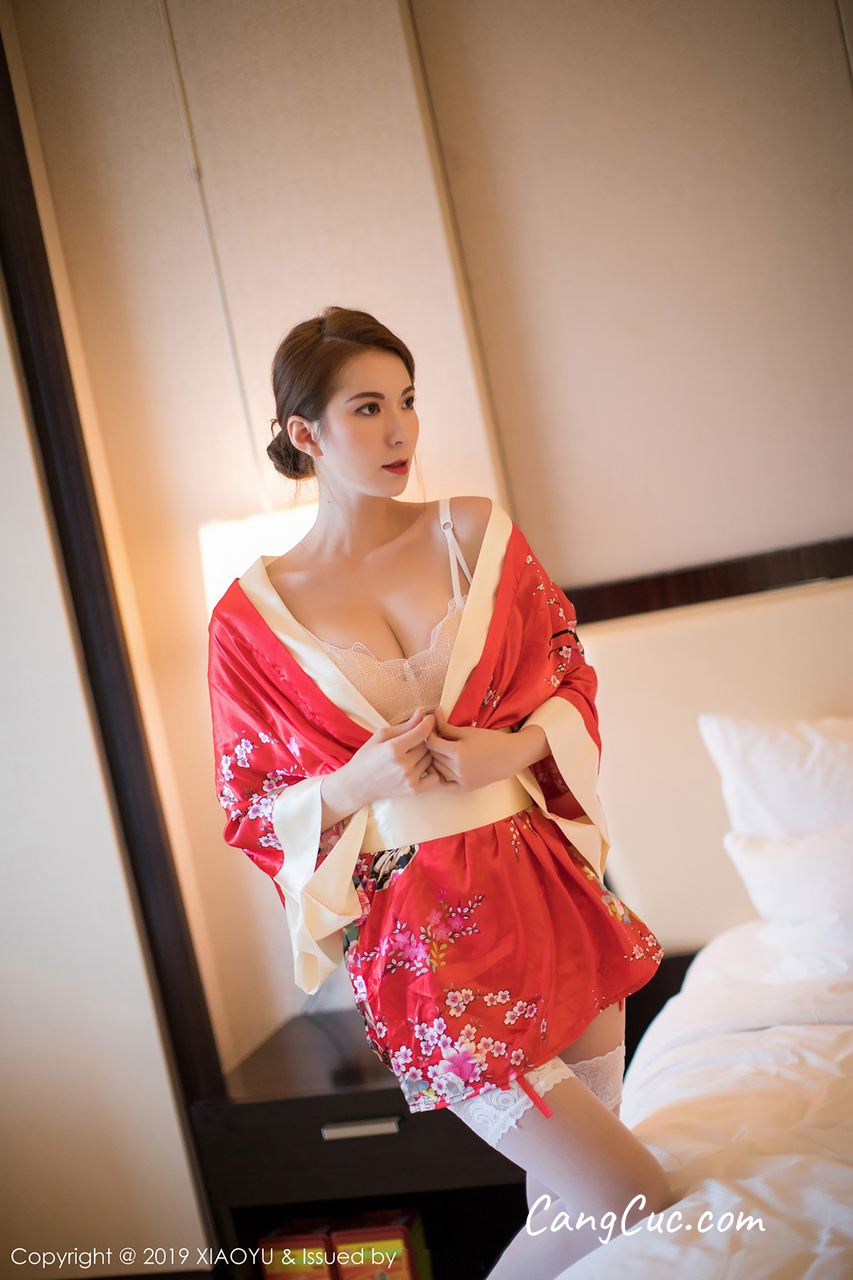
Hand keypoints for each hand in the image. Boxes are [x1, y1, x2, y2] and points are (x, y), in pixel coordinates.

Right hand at [321, 709, 440, 824]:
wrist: (357, 785)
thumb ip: (403, 726)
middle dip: (424, 739)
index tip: (429, 719)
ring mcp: (409, 779)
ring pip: (431, 759)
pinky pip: (434, 777)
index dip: (428, 723)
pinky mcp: (413, 790)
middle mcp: (403, 764)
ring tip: (414, 753)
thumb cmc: (366, 757)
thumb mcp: (380, 736)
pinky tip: (422, 766)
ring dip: (426, 754)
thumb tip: (421, 714)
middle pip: (427, 745)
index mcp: (394, 748)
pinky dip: (432, 771)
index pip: (422, 732)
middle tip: (417, 738)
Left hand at [425, 706, 529, 791]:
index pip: (432, 744)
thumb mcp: (467, 731)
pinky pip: (445, 785)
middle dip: (432, 746)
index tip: (431, 730)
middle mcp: (457, 768)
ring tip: (441, 750)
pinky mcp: (465, 788)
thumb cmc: (490, 741)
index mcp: (458, 752)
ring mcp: (461, 780)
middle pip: (433, 756)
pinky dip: (440, 777)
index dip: (429, 735)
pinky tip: (443, 768)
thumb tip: (433, 714)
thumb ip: (447, 726)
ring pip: (437, 769)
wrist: (510, 757)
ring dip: (436, 759)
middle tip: (435, 738)